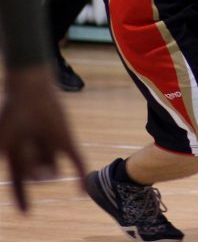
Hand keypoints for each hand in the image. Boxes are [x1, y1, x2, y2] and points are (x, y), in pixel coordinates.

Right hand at [0, 66, 86, 211]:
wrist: (30, 92)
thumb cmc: (11, 115)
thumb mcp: (4, 143)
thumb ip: (16, 163)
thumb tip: (29, 179)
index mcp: (17, 155)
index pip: (19, 183)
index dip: (22, 198)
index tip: (26, 212)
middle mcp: (36, 153)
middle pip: (36, 176)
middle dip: (30, 170)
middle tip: (26, 147)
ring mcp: (52, 147)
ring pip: (53, 171)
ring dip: (42, 164)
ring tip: (35, 141)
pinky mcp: (67, 140)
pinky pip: (77, 162)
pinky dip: (80, 177)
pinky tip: (83, 192)